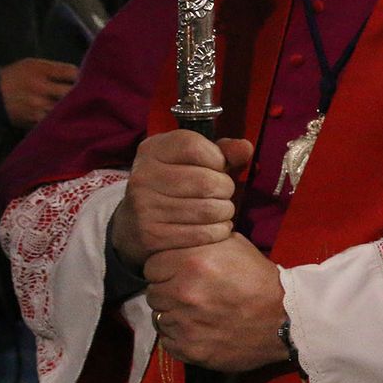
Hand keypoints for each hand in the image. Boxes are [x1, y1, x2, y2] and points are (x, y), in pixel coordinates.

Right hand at [0, 58, 77, 128]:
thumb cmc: (16, 76)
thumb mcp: (33, 64)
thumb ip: (56, 68)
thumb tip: (79, 74)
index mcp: (41, 71)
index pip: (72, 73)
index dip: (81, 76)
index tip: (84, 80)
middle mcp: (40, 88)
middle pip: (72, 92)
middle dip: (81, 93)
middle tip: (86, 94)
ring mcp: (37, 106)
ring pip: (65, 109)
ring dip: (72, 108)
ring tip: (78, 106)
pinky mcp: (33, 120)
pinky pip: (54, 121)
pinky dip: (61, 119)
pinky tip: (64, 117)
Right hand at [110, 131, 252, 268]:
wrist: (137, 224)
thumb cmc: (179, 185)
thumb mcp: (196, 160)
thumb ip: (225, 151)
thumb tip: (245, 148)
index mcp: (152, 150)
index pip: (194, 146)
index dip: (217, 159)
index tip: (217, 168)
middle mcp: (143, 176)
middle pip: (206, 182)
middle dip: (226, 190)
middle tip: (223, 194)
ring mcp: (143, 207)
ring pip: (208, 210)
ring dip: (225, 212)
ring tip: (221, 211)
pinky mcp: (151, 236)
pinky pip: (201, 234)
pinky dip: (218, 232)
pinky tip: (216, 228)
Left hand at [144, 235, 287, 372]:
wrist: (285, 318)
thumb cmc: (259, 278)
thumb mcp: (235, 245)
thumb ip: (201, 241)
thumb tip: (180, 238)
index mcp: (193, 261)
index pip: (152, 265)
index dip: (167, 268)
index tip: (181, 273)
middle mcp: (183, 292)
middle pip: (153, 292)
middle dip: (169, 291)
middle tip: (191, 293)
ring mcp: (184, 323)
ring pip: (159, 317)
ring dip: (174, 314)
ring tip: (198, 312)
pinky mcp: (189, 349)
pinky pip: (167, 340)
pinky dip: (179, 336)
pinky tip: (199, 329)